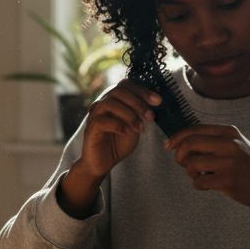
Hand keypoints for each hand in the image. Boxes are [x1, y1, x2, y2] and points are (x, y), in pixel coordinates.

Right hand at [57, 81, 159, 217]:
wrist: (103, 163)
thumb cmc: (118, 143)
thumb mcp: (135, 126)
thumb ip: (142, 114)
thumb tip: (156, 103)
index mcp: (114, 101)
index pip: (126, 85)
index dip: (143, 90)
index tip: (158, 101)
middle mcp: (103, 104)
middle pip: (118, 91)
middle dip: (138, 102)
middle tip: (151, 116)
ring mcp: (95, 116)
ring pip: (109, 103)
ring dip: (128, 114)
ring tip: (139, 128)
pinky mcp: (90, 129)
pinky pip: (101, 120)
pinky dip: (117, 125)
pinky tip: (128, 132)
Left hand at [165, 124, 249, 233]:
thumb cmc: (247, 166)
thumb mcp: (235, 145)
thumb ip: (212, 141)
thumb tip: (179, 142)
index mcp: (229, 132)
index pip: (194, 129)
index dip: (177, 138)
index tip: (168, 147)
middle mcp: (230, 144)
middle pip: (189, 144)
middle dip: (179, 155)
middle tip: (181, 163)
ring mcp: (230, 162)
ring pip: (191, 164)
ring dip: (190, 172)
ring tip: (200, 175)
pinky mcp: (229, 180)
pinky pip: (199, 182)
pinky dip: (198, 184)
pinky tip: (208, 184)